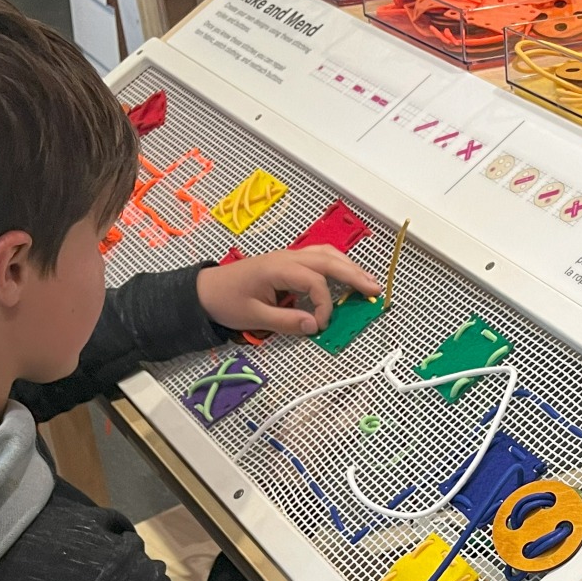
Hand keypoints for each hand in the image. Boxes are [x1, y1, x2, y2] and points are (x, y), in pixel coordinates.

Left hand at [196, 246, 383, 336]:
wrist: (205, 290)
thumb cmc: (225, 300)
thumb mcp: (254, 316)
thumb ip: (287, 321)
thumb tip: (313, 326)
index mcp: (278, 268)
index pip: (315, 282)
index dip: (323, 306)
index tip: (319, 325)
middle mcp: (287, 257)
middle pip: (328, 260)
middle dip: (354, 274)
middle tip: (375, 290)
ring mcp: (288, 257)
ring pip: (326, 254)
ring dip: (349, 267)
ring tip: (368, 282)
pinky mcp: (288, 262)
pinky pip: (318, 258)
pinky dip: (336, 265)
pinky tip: (347, 275)